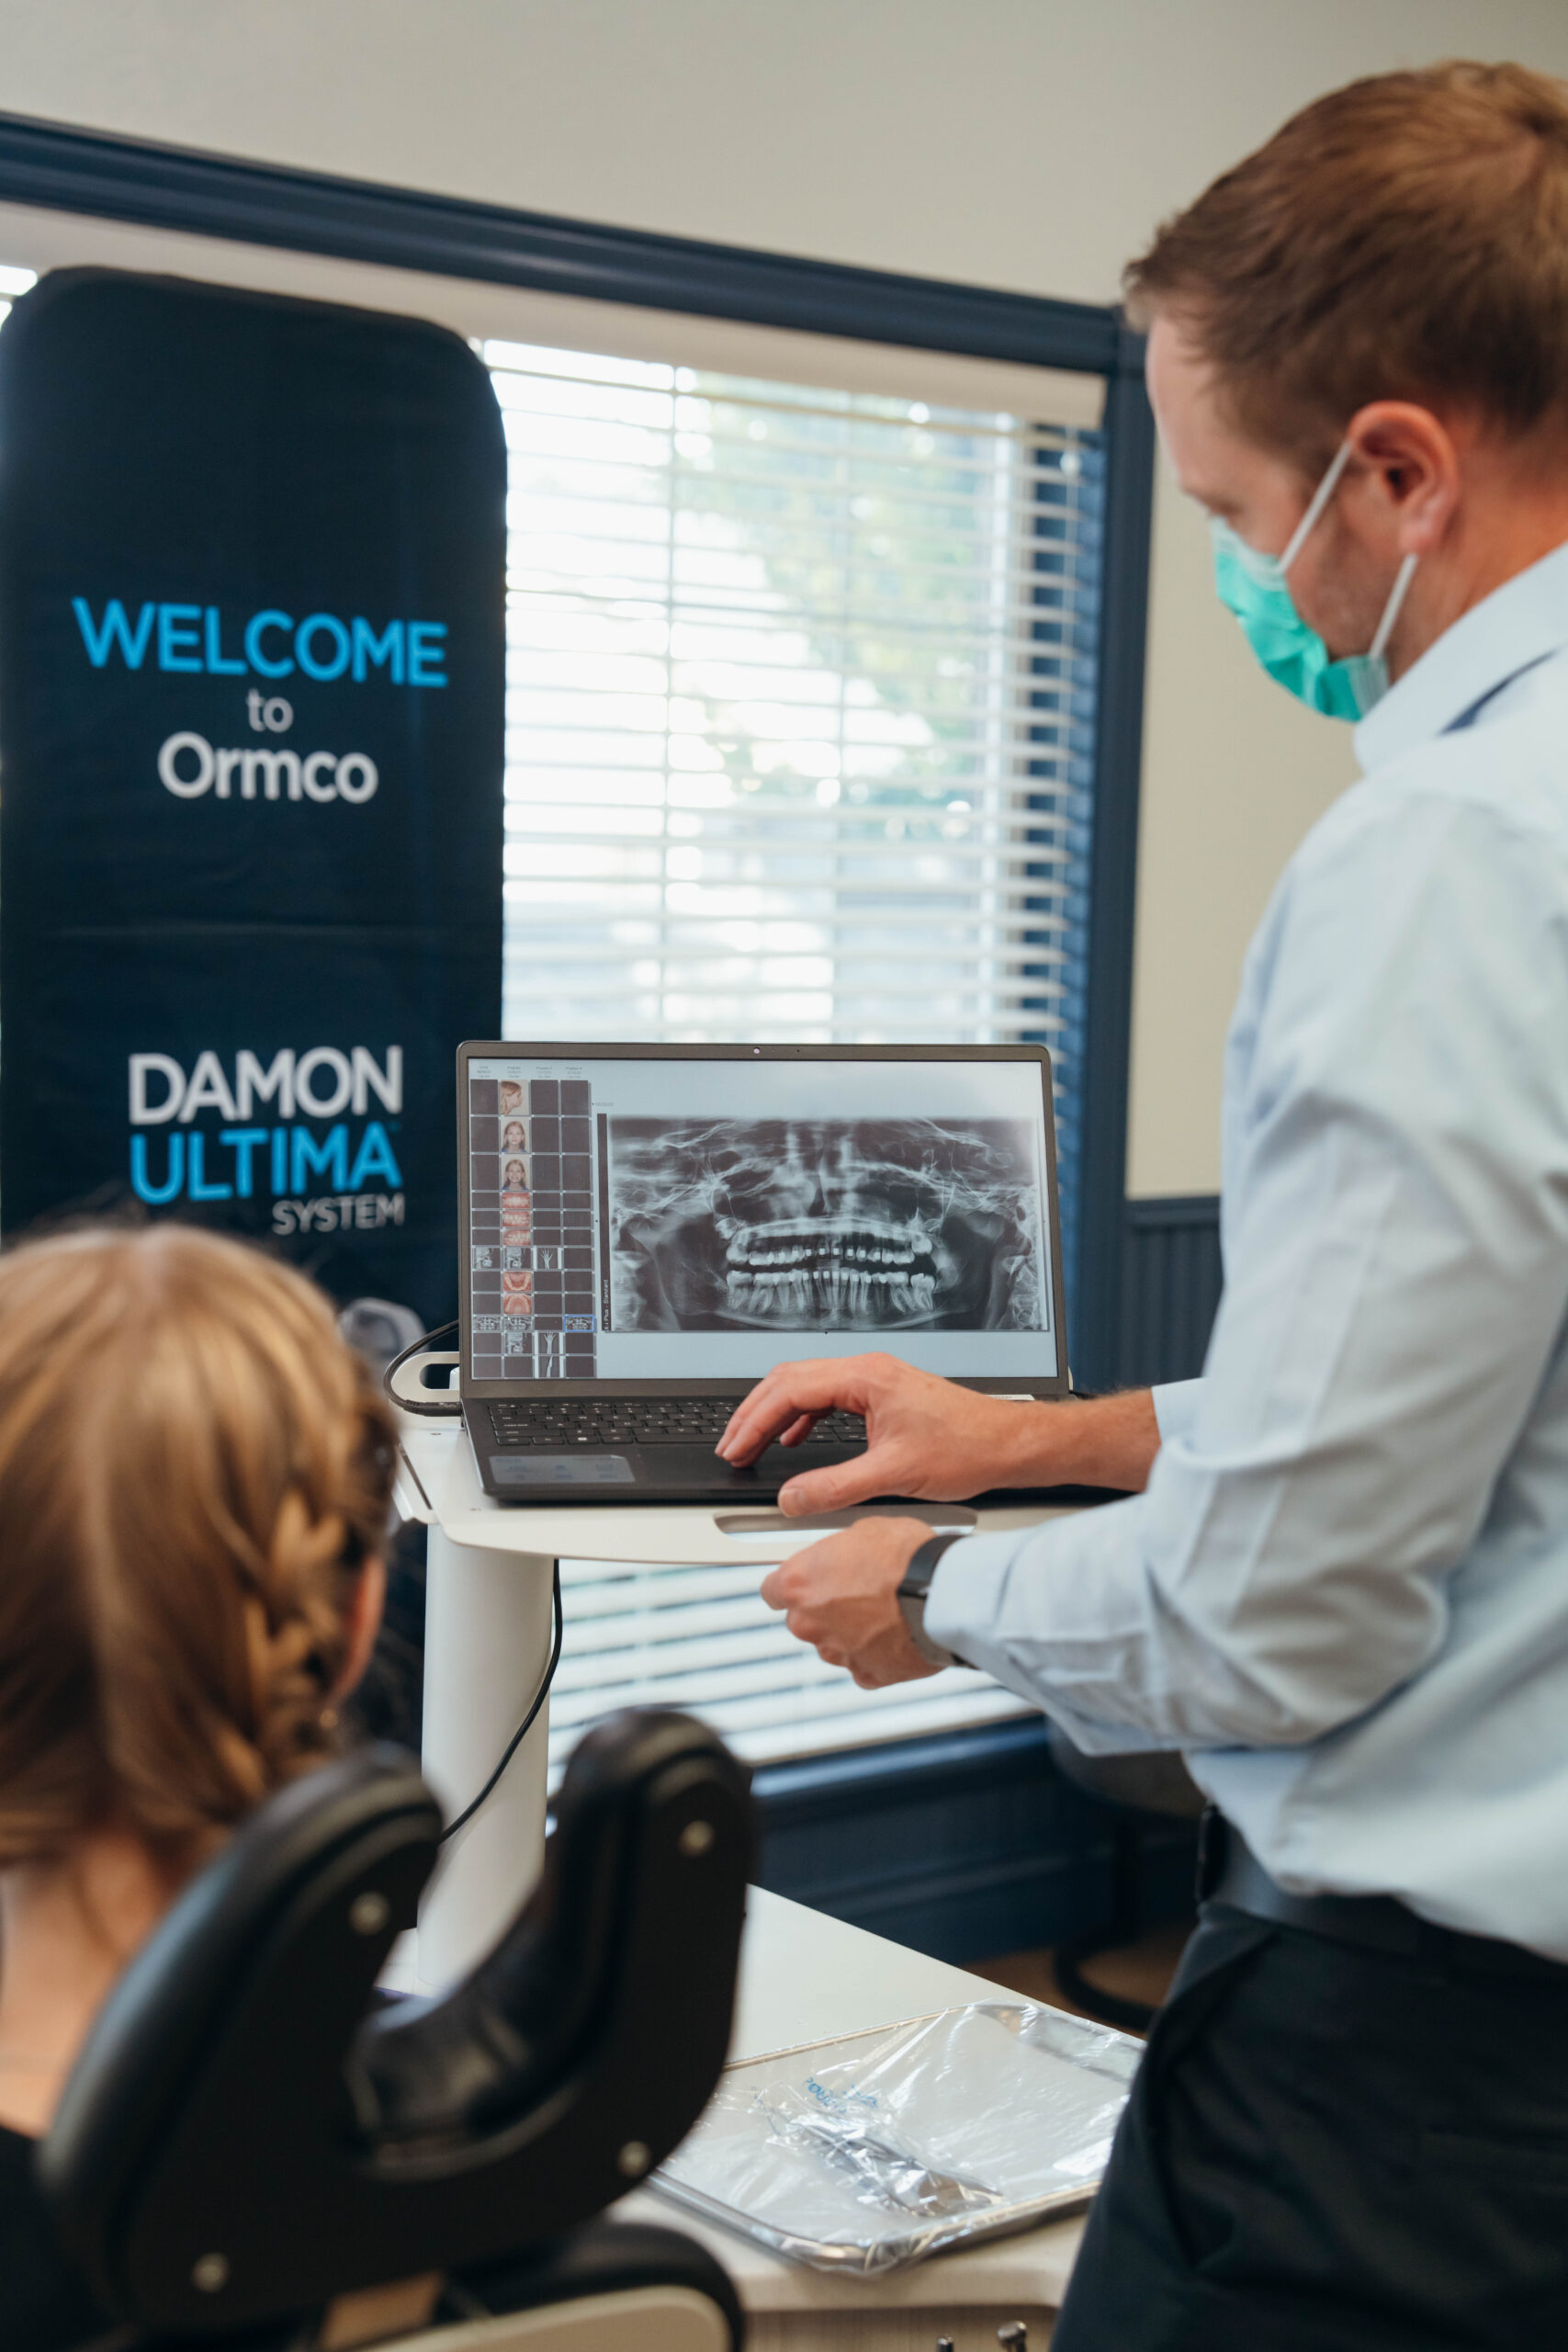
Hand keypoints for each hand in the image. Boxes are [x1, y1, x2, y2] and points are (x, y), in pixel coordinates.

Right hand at [718, 1354, 1160, 1513]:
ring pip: (808, 1386)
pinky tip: (797, 1441)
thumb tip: (794, 1498)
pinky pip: (829, 1397)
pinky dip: (803, 1417)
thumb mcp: (894, 1475)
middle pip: (790, 1380)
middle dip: (755, 1413)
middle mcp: (868, 1371)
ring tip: (754, 1443)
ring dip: (776, 1414)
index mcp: (866, 1378)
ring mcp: (876, 1380)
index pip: (790, 1389)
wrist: (1010, 1443)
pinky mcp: (885, 1394)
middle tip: (732, 1445)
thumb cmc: (968, 1448)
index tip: (735, 1447)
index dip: (754, 1420)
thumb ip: (836, 1488)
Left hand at [760, 1516, 937, 1687]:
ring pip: (833, 1642)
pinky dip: (875, 1652)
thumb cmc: (906, 1558)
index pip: (772, 1589)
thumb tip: (843, 1552)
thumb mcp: (864, 1530)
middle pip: (802, 1618)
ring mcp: (837, 1652)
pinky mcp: (867, 1674)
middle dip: (823, 1607)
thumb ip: (839, 1551)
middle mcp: (809, 1623)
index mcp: (798, 1584)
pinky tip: (895, 1632)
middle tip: (855, 1589)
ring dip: (850, 1629)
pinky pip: (863, 1663)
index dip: (793, 1582)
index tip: (807, 1578)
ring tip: (884, 1609)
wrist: (943, 1595)